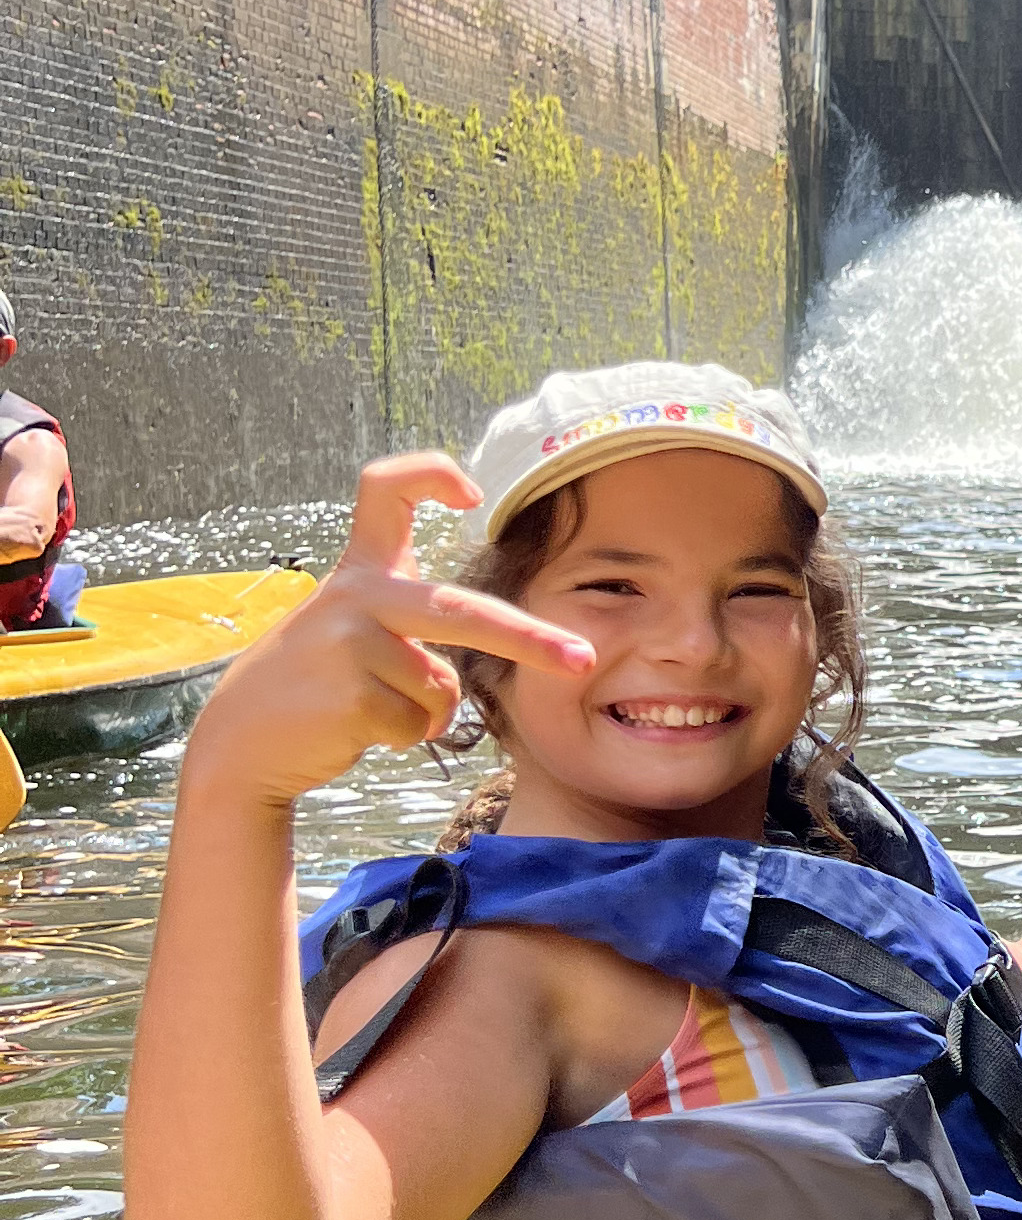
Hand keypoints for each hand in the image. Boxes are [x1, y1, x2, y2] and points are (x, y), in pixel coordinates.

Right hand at [185, 456, 594, 810]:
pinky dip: (402, 737)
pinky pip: (418, 724)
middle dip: (531, 640)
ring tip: (363, 709)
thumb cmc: (314, 687)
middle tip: (584, 660)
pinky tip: (352, 730)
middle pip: (460, 611)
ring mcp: (349, 643)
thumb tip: (475, 660)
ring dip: (422, 714)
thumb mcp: (351, 632)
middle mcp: (354, 596)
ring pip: (440, 688)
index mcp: (359, 571)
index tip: (471, 491)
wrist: (239, 745)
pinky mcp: (350, 695)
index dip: (430, 474)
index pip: (384, 489)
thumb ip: (409, 623)